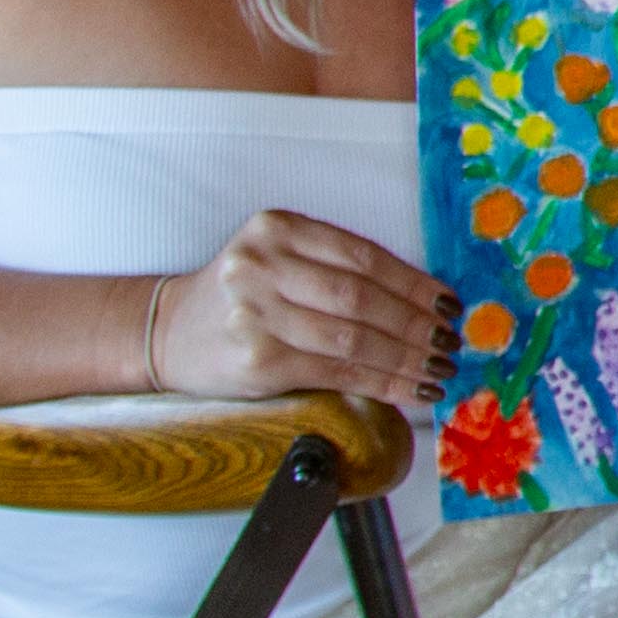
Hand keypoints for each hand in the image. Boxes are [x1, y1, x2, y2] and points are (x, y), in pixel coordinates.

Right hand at [152, 212, 452, 414]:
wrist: (166, 333)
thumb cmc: (239, 299)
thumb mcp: (280, 262)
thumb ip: (337, 271)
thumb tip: (424, 304)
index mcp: (277, 229)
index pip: (364, 256)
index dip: (415, 283)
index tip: (449, 304)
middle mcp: (263, 265)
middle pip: (362, 296)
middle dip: (416, 324)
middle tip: (450, 342)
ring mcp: (256, 313)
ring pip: (354, 336)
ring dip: (407, 358)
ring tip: (438, 368)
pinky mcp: (257, 359)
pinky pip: (336, 371)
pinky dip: (382, 382)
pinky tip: (410, 388)